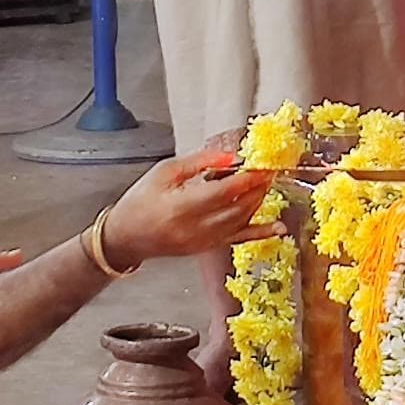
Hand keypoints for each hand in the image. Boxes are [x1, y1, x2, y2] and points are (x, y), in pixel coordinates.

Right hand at [103, 152, 276, 263]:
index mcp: (180, 206)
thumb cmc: (141, 200)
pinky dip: (259, 233)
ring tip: (266, 183)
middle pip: (237, 207)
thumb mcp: (165, 172)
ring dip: (257, 201)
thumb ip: (199, 162)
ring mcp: (203, 242)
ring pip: (241, 221)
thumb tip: (232, 156)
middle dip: (257, 187)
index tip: (263, 164)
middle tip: (269, 170)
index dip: (247, 177)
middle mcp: (194, 228)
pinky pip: (238, 240)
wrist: (126, 236)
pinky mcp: (207, 248)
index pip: (224, 191)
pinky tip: (277, 227)